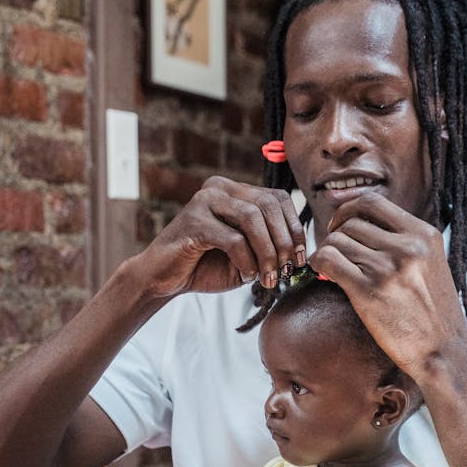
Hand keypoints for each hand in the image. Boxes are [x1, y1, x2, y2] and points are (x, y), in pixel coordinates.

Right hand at [137, 177, 306, 299]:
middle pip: (268, 206)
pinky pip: (233, 238)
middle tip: (286, 271)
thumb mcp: (247, 253)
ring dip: (267, 253)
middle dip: (283, 242)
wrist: (165, 279)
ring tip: (268, 277)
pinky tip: (246, 275)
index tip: (299, 258)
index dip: (294, 228)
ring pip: (253, 218)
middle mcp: (220, 188)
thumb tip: (301, 250)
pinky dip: (246, 260)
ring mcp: (204, 201)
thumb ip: (269, 244)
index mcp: (235, 190)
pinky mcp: (193, 221)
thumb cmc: (207, 266)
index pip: (278, 198)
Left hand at [309, 194, 466, 383]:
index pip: (373, 202)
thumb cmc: (435, 314)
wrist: (444, 352)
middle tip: (334, 255)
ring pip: (336, 241)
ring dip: (327, 252)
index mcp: (424, 234)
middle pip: (351, 224)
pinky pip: (328, 260)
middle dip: (335, 237)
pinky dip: (318, 263)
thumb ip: (405, 242)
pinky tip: (322, 274)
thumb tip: (363, 225)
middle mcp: (407, 246)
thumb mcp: (431, 264)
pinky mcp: (368, 290)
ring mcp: (387, 267)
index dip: (348, 210)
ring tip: (331, 269)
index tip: (341, 225)